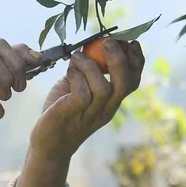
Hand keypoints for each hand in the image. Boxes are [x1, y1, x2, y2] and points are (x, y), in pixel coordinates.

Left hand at [29, 38, 144, 158]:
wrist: (48, 144)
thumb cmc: (63, 111)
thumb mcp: (78, 88)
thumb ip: (87, 70)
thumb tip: (90, 45)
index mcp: (111, 102)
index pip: (133, 82)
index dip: (136, 61)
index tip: (131, 42)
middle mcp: (105, 109)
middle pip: (124, 84)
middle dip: (119, 60)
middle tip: (107, 42)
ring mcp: (90, 114)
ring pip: (103, 88)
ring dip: (91, 66)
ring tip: (77, 57)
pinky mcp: (71, 114)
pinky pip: (82, 95)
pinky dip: (77, 77)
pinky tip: (69, 71)